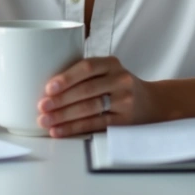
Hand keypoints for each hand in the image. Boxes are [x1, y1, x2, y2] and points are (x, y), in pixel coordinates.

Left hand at [37, 56, 155, 137]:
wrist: (152, 103)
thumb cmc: (118, 86)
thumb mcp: (108, 72)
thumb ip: (85, 74)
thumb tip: (45, 85)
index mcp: (112, 63)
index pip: (88, 67)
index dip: (67, 77)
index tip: (49, 87)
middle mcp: (120, 80)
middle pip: (87, 90)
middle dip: (61, 100)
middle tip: (41, 106)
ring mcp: (124, 101)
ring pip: (90, 108)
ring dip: (64, 116)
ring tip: (45, 120)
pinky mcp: (124, 120)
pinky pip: (96, 125)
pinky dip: (74, 128)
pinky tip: (59, 131)